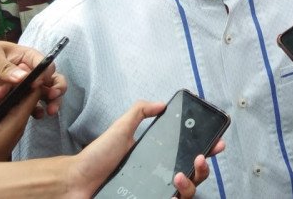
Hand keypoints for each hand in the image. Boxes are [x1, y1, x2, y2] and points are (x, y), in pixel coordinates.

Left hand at [0, 39, 66, 115]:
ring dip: (50, 102)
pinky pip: (28, 105)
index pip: (44, 64)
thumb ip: (5, 67)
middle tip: (53, 99)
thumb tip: (23, 77)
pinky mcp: (14, 98)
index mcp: (26, 57)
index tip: (38, 85)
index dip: (45, 74)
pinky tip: (36, 117)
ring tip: (49, 112)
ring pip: (44, 93)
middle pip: (51, 79)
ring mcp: (22, 86)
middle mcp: (29, 71)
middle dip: (56, 89)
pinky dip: (35, 111)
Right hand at [0, 84, 40, 163]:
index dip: (31, 79)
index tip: (18, 69)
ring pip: (13, 101)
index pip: (34, 94)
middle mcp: (17, 121)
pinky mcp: (1, 126)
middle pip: (25, 95)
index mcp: (17, 121)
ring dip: (4, 94)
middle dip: (13, 85)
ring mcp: (10, 124)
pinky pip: (4, 108)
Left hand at [66, 101, 225, 197]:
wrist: (76, 181)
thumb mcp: (120, 128)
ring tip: (178, 177)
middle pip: (194, 176)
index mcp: (157, 159)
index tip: (217, 142)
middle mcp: (159, 177)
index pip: (187, 155)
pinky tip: (171, 196)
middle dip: (204, 168)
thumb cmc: (96, 158)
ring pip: (187, 193)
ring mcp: (153, 192)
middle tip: (198, 158)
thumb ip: (140, 112)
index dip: (206, 150)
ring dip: (190, 184)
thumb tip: (161, 104)